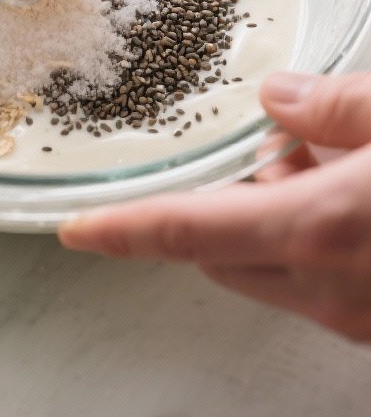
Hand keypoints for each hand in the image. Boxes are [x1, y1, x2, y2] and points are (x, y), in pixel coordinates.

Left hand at [59, 73, 370, 340]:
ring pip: (275, 272)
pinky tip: (361, 198)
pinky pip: (323, 286)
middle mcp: (330, 290)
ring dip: (272, 221)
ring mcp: (360, 320)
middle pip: (223, 253)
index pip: (188, 232)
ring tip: (329, 160)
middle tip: (266, 144)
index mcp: (320, 229)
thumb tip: (278, 96)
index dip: (123, 228)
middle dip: (216, 203)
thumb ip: (338, 106)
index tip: (75, 228)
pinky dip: (316, 243)